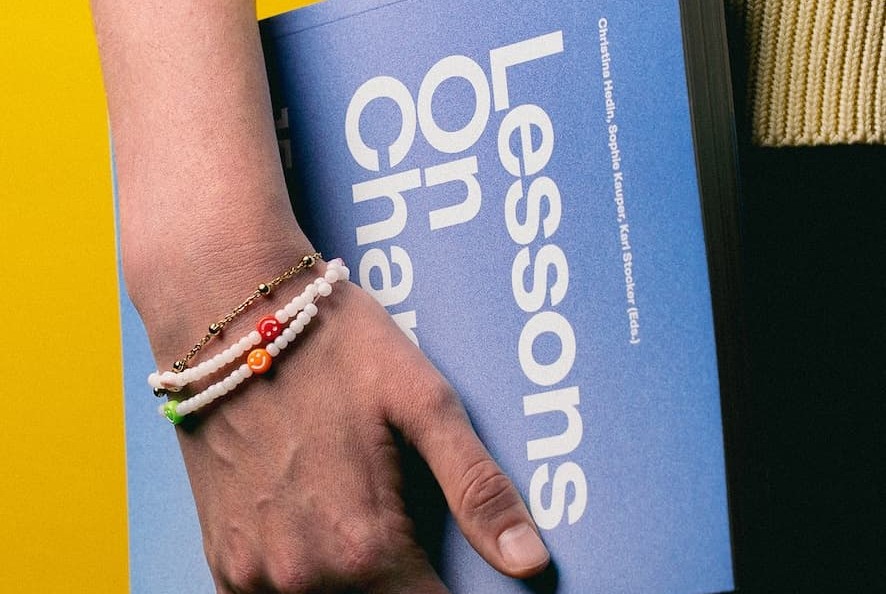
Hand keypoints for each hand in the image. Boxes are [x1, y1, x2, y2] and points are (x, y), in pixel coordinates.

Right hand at [158, 265, 549, 592]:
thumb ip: (477, 488)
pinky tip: (320, 529)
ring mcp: (252, 575)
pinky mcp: (222, 561)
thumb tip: (530, 561)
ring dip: (360, 583)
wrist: (228, 317)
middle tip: (408, 516)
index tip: (458, 567)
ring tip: (363, 512)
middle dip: (409, 581)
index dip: (457, 593)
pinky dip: (309, 584)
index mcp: (364, 547)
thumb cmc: (333, 347)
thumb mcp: (423, 400)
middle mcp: (303, 577)